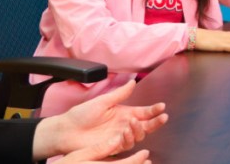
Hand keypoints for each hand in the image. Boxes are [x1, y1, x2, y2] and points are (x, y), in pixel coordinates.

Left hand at [33, 79, 166, 160]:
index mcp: (124, 113)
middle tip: (163, 117)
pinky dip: (129, 138)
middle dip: (156, 122)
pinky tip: (126, 131)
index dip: (153, 110)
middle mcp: (125, 125)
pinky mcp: (113, 147)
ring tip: (135, 121)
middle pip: (146, 125)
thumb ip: (119, 94)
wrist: (66, 131)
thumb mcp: (102, 101)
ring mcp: (120, 137)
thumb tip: (133, 82)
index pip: (143, 112)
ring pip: (139, 136)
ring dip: (140, 129)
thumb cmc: (81, 115)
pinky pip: (127, 145)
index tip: (161, 106)